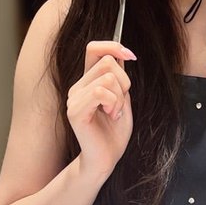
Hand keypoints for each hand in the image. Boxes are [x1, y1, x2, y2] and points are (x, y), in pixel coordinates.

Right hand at [67, 41, 135, 181]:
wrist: (106, 159)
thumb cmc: (114, 132)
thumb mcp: (122, 99)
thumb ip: (119, 78)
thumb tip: (121, 54)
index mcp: (88, 81)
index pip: (94, 48)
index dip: (114, 46)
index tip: (131, 56)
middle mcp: (78, 86)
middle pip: (108, 62)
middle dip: (124, 81)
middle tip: (120, 103)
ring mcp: (74, 98)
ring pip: (107, 77)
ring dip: (120, 97)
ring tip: (114, 113)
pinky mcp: (75, 111)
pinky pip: (100, 92)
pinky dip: (113, 103)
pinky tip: (111, 115)